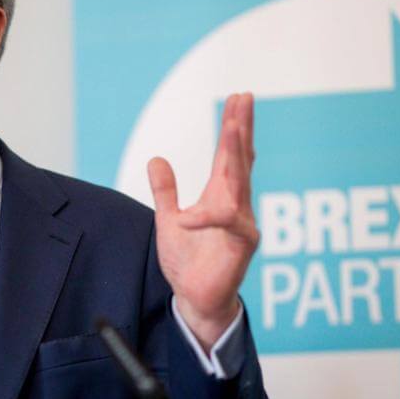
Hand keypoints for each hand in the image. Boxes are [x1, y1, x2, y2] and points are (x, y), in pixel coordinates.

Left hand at [148, 92, 258, 351]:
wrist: (195, 299)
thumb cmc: (189, 262)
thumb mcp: (169, 220)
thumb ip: (165, 191)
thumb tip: (157, 159)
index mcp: (221, 197)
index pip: (229, 155)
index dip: (234, 127)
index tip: (238, 98)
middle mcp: (236, 205)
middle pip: (240, 159)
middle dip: (241, 128)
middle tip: (242, 98)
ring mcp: (242, 223)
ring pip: (240, 181)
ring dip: (236, 154)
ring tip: (233, 127)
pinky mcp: (242, 244)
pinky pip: (226, 222)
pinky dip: (206, 217)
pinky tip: (190, 216)